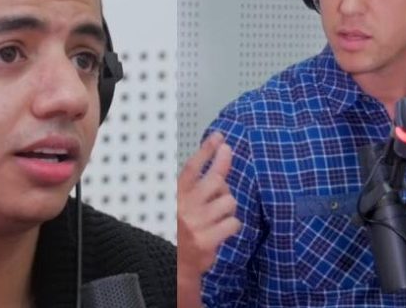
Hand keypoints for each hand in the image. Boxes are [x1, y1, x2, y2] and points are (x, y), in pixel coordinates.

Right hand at [177, 132, 240, 306]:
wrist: (172, 267)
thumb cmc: (177, 232)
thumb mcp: (177, 205)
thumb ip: (194, 188)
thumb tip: (216, 164)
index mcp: (175, 196)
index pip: (193, 168)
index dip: (207, 151)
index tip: (219, 138)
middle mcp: (185, 206)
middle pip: (216, 180)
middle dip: (224, 174)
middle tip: (225, 170)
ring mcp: (196, 223)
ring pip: (229, 202)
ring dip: (228, 207)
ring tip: (217, 216)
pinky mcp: (207, 240)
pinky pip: (233, 223)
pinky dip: (231, 226)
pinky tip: (220, 231)